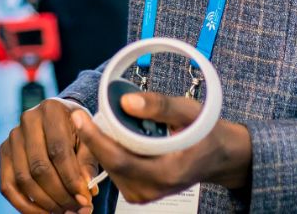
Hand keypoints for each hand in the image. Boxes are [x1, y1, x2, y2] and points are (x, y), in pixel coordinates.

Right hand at [0, 99, 100, 213]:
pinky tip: (43, 213)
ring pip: (24, 179)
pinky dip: (24, 206)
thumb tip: (87, 189)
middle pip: (39, 167)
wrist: (60, 120)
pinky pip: (8, 186)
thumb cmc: (77, 131)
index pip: (58, 150)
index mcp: (51, 110)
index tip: (85, 198)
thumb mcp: (87, 141)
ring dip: (45, 203)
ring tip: (64, 212)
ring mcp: (12, 136)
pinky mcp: (3, 152)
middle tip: (76, 209)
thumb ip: (88, 162)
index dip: (71, 178)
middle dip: (60, 194)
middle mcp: (27, 119)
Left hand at [69, 92, 251, 205]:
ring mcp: (145, 194)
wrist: (218, 155)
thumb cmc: (205, 131)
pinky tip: (113, 137)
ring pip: (111, 168)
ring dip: (102, 145)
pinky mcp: (139, 193)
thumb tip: (125, 101)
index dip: (95, 138)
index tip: (78, 117)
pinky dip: (110, 153)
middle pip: (111, 164)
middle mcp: (153, 189)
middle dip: (94, 139)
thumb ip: (159, 106)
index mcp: (167, 172)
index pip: (120, 159)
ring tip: (103, 123)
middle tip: (83, 115)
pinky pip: (116, 171)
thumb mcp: (189, 111)